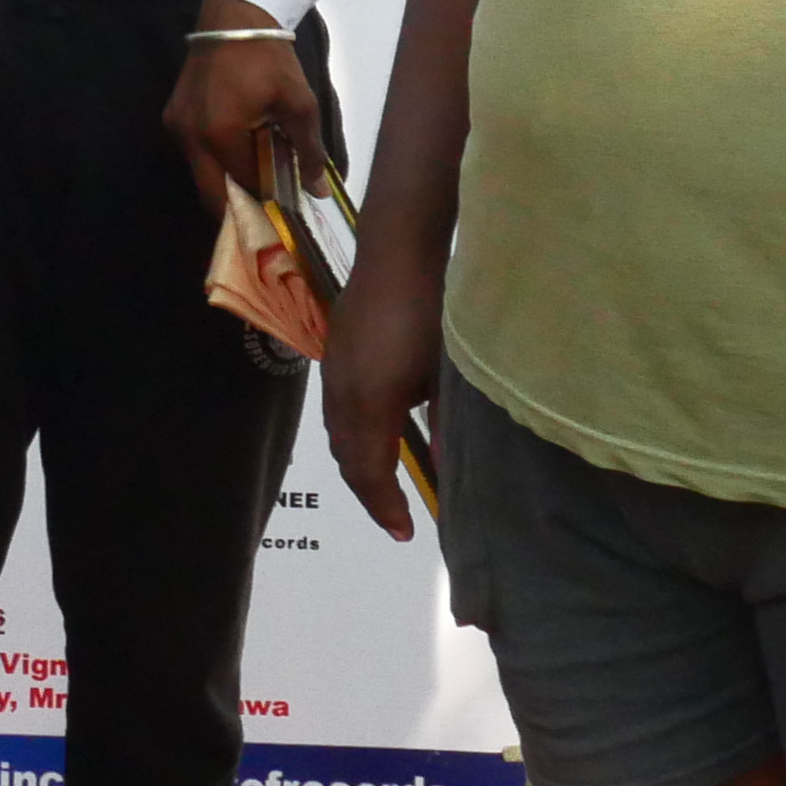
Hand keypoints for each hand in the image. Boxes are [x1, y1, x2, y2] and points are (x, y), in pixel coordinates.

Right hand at [164, 0, 316, 213]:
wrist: (234, 19)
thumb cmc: (269, 60)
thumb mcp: (299, 105)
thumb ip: (309, 151)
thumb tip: (318, 191)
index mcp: (219, 136)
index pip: (243, 184)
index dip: (267, 198)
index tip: (288, 205)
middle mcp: (189, 137)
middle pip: (211, 192)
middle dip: (239, 204)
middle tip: (268, 204)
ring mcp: (176, 126)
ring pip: (202, 172)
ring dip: (228, 179)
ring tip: (259, 172)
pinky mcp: (173, 115)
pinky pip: (196, 152)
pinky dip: (217, 159)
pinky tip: (241, 148)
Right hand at [325, 233, 441, 541]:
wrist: (399, 251)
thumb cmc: (432, 312)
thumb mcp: (447, 375)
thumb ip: (447, 427)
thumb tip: (451, 474)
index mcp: (368, 403)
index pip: (368, 471)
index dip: (386, 506)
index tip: (407, 534)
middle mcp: (341, 392)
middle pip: (346, 457)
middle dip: (370, 492)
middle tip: (398, 517)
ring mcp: (334, 370)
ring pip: (338, 433)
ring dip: (361, 463)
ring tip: (389, 481)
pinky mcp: (337, 352)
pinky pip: (338, 410)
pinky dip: (355, 435)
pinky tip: (380, 431)